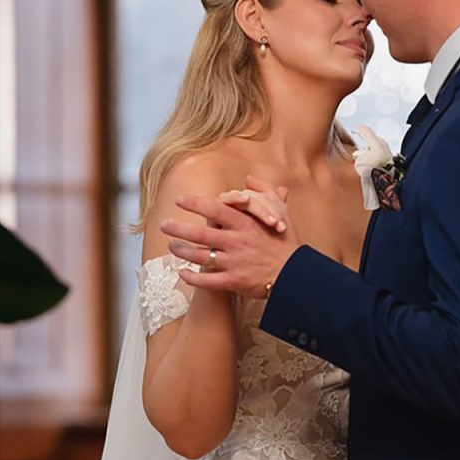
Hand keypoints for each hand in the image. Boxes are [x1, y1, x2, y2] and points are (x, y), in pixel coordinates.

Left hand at [161, 176, 300, 298]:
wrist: (295, 274)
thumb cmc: (286, 241)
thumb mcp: (280, 211)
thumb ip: (265, 191)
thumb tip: (250, 178)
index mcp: (246, 224)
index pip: (215, 210)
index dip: (195, 204)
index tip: (179, 200)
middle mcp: (237, 242)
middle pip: (201, 234)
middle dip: (178, 229)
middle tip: (164, 225)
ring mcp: (234, 262)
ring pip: (200, 257)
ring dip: (182, 252)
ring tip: (171, 247)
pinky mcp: (234, 281)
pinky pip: (207, 280)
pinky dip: (192, 278)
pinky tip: (182, 273)